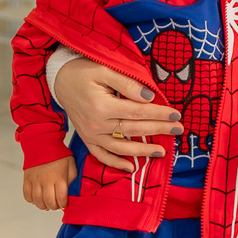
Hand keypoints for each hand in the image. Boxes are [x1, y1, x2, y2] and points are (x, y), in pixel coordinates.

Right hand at [23, 156, 76, 210]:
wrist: (43, 143)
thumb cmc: (59, 154)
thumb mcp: (71, 165)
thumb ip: (72, 179)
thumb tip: (69, 191)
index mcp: (59, 177)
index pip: (61, 198)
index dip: (63, 204)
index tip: (64, 204)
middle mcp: (47, 180)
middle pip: (49, 202)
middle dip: (54, 207)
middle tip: (56, 205)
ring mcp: (35, 180)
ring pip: (37, 201)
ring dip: (43, 206)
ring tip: (47, 205)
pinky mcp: (27, 179)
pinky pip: (27, 195)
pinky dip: (31, 201)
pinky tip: (36, 199)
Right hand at [52, 58, 183, 172]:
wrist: (59, 80)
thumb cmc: (83, 71)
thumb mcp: (105, 69)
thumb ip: (127, 83)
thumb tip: (149, 97)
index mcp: (102, 105)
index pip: (138, 112)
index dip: (159, 113)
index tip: (176, 114)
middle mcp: (96, 124)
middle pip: (134, 129)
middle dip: (159, 130)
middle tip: (179, 130)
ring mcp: (91, 134)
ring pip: (121, 148)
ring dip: (142, 151)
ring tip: (162, 151)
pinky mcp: (87, 139)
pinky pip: (102, 156)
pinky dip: (116, 164)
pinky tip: (131, 167)